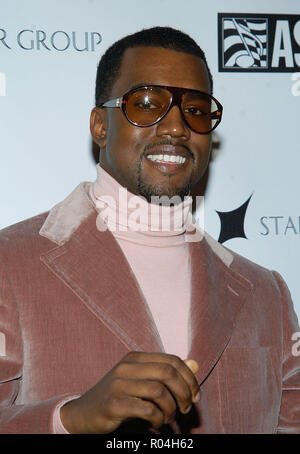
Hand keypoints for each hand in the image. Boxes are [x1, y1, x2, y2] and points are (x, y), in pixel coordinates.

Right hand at [60, 351, 199, 433]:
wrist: (83, 413)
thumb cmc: (118, 396)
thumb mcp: (142, 380)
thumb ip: (167, 372)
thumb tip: (194, 363)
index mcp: (135, 357)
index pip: (172, 360)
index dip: (189, 378)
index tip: (195, 395)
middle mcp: (127, 367)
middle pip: (168, 373)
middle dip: (184, 392)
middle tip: (186, 408)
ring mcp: (119, 384)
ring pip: (159, 391)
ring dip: (171, 408)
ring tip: (168, 417)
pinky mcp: (114, 404)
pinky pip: (147, 409)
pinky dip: (158, 418)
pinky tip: (156, 422)